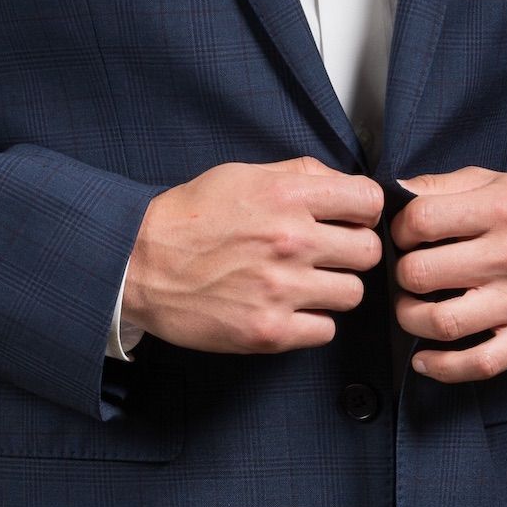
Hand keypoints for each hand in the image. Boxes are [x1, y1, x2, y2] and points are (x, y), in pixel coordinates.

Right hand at [123, 157, 386, 354]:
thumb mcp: (242, 175)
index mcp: (287, 196)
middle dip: (352, 251)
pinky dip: (312, 322)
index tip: (350, 220)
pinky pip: (326, 330)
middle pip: (369, 251)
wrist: (137, 264)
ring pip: (353, 293)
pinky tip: (288, 307)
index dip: (363, 212)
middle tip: (327, 255)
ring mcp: (281, 289)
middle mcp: (290, 240)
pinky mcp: (269, 330)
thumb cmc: (188, 218)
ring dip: (333, 289)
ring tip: (303, 283)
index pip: (369, 201)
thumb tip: (344, 185)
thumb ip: (299, 175)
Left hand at [390, 166, 506, 381]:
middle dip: (401, 276)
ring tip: (412, 310)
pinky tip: (424, 359)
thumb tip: (394, 192)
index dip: (399, 231)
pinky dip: (442, 368)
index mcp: (500, 209)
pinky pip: (479, 364)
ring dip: (411, 319)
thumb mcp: (496, 182)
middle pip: (422, 274)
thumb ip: (442, 184)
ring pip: (443, 322)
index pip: (422, 220)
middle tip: (407, 276)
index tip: (403, 239)